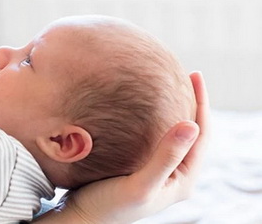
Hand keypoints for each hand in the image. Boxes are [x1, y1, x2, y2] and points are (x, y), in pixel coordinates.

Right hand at [46, 72, 208, 223]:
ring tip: (166, 85)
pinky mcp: (139, 169)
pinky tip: (140, 107)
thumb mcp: (140, 183)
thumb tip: (192, 124)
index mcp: (183, 180)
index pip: (201, 135)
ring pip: (172, 134)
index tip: (194, 74)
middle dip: (191, 104)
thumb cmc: (109, 206)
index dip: (202, 103)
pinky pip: (155, 137)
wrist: (81, 220)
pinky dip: (154, 118)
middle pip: (191, 133)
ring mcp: (157, 173)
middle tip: (185, 74)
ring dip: (173, 110)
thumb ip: (166, 156)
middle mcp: (174, 176)